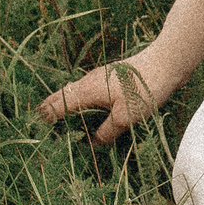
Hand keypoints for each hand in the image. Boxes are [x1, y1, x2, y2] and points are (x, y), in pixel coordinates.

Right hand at [37, 45, 185, 145]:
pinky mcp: (111, 78)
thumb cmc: (144, 89)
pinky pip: (87, 91)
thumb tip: (94, 142)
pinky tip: (86, 109)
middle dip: (50, 110)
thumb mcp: (124, 118)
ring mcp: (100, 78)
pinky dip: (80, 101)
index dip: (46, 119)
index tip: (36, 131)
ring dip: (65, 105)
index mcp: (86, 91)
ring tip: (57, 118)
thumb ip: (106, 132)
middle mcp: (88, 82)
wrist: (166, 62)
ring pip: (74, 92)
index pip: (57, 106)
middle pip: (62, 96)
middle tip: (40, 124)